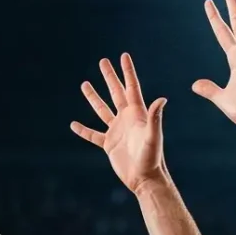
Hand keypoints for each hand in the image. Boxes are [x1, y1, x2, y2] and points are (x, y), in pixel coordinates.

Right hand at [70, 53, 165, 193]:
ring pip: (102, 110)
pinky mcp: (109, 144)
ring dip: (94, 97)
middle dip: (110, 77)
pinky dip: (83, 130)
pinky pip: (93, 135)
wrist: (144, 179)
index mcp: (137, 114)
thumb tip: (161, 99)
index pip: (131, 87)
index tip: (123, 56)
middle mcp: (126, 119)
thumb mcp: (153, 137)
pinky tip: (74, 125)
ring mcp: (117, 131)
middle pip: (116, 93)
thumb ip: (155, 118)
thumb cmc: (152, 158)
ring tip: (85, 84)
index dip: (127, 71)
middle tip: (103, 61)